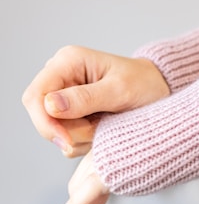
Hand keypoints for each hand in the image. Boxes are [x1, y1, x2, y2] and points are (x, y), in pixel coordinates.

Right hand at [22, 45, 169, 156]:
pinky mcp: (70, 111)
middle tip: (99, 129)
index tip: (67, 142)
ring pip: (54, 129)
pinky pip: (65, 135)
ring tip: (106, 124)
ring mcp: (64, 95)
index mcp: (68, 61)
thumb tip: (49, 105)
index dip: (45, 123)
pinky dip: (84, 139)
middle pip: (41, 116)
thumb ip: (86, 98)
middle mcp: (60, 76)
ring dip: (80, 136)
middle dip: (68, 131)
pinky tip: (102, 128)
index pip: (35, 96)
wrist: (158, 90)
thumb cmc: (144, 83)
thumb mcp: (120, 90)